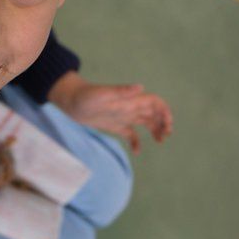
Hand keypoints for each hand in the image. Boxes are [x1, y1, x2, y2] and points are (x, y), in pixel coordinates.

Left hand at [48, 71, 172, 153]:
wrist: (71, 102)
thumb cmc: (86, 96)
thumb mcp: (102, 94)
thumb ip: (121, 91)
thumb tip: (140, 87)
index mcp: (130, 100)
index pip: (154, 102)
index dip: (164, 111)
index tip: (167, 124)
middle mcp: (129, 107)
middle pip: (154, 113)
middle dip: (163, 123)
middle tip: (165, 136)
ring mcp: (123, 116)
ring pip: (146, 122)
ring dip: (156, 130)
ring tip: (160, 141)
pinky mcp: (115, 125)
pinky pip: (130, 134)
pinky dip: (136, 142)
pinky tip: (137, 152)